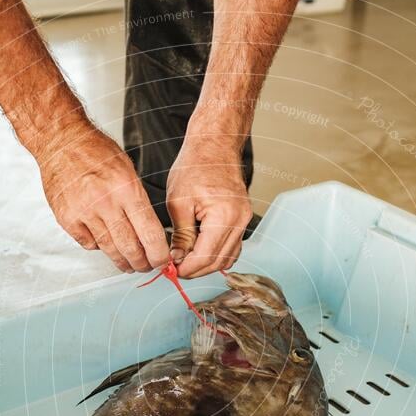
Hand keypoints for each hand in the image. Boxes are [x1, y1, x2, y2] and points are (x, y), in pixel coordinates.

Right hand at [36, 121, 169, 272]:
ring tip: (129, 264)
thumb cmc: (96, 152)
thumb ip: (138, 202)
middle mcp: (105, 202)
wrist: (61, 141)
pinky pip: (89, 244)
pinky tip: (104, 242)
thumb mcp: (128, 171)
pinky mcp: (68, 220)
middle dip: (142, 263)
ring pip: (110, 250)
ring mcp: (84, 213)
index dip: (159, 254)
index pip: (150, 233)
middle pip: (130, 248)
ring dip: (123, 261)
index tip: (163, 261)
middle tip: (147, 266)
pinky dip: (98, 247)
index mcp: (126, 189)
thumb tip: (151, 233)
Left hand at [166, 139, 252, 277]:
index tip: (171, 271)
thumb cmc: (195, 166)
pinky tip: (199, 252)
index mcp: (224, 216)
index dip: (187, 268)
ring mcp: (244, 221)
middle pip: (218, 261)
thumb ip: (180, 236)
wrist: (214, 145)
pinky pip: (232, 247)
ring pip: (227, 258)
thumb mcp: (178, 203)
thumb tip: (177, 259)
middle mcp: (240, 221)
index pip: (205, 256)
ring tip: (185, 260)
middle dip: (195, 269)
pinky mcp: (242, 219)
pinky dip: (216, 254)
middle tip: (175, 269)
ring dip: (205, 264)